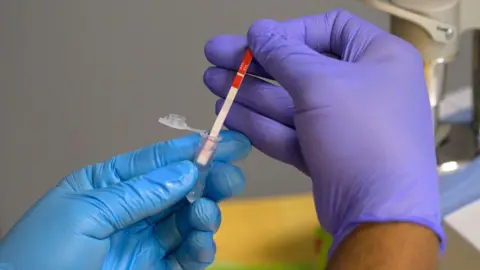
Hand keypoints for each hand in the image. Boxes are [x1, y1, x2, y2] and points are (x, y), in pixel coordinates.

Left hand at [0, 131, 250, 269]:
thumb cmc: (44, 255)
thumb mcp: (86, 214)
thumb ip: (139, 193)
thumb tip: (187, 171)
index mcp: (108, 184)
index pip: (156, 161)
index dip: (191, 150)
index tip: (226, 141)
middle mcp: (132, 208)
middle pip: (179, 189)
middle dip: (208, 180)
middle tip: (231, 177)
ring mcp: (144, 240)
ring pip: (188, 220)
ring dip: (204, 215)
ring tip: (204, 217)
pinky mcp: (154, 267)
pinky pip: (186, 255)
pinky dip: (200, 249)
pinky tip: (201, 247)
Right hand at [203, 9, 443, 251]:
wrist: (377, 213)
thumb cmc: (359, 133)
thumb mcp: (319, 84)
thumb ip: (283, 54)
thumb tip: (258, 29)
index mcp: (378, 57)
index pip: (329, 28)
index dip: (288, 31)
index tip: (255, 40)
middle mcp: (363, 86)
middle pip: (301, 66)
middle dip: (255, 63)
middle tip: (214, 55)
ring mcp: (342, 123)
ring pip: (290, 102)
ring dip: (250, 92)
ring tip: (212, 81)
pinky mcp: (325, 153)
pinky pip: (290, 131)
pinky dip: (259, 123)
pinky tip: (227, 113)